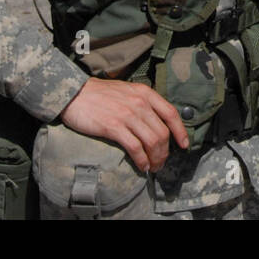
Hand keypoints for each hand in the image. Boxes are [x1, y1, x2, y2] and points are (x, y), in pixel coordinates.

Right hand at [59, 76, 188, 172]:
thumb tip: (155, 122)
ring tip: (153, 167)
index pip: (171, 113)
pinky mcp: (114, 127)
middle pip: (162, 132)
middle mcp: (140, 103)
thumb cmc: (100, 94)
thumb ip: (142, 102)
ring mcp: (127, 115)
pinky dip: (142, 160)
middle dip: (165, 152)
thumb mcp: (127, 91)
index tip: (184, 145)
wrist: (75, 93)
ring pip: (152, 142)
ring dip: (156, 158)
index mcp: (145, 93)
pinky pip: (135, 147)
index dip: (180, 131)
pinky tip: (142, 166)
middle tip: (161, 162)